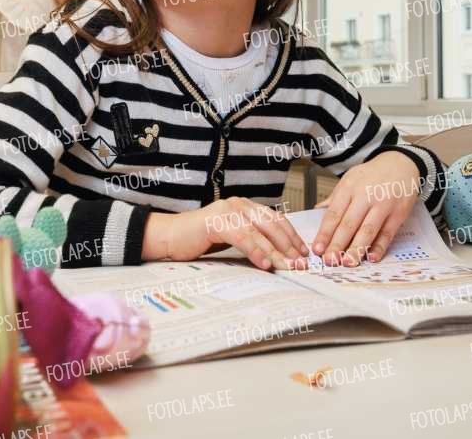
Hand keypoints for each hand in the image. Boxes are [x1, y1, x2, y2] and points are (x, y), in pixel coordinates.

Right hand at [143, 197, 309, 270]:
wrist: (168, 237)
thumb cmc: (197, 240)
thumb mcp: (230, 239)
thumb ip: (250, 241)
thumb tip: (277, 257)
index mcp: (244, 207)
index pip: (276, 219)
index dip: (292, 236)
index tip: (304, 253)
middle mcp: (238, 204)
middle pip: (273, 224)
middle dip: (290, 245)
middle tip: (302, 263)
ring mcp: (226, 210)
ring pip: (260, 232)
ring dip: (277, 251)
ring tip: (288, 267)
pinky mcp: (215, 221)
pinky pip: (242, 237)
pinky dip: (256, 251)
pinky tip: (265, 263)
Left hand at [312, 151, 421, 266]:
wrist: (401, 164)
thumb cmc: (372, 175)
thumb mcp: (349, 179)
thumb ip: (335, 198)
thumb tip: (316, 212)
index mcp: (348, 188)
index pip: (333, 214)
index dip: (325, 234)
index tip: (317, 249)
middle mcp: (365, 197)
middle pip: (348, 224)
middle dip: (337, 245)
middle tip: (329, 261)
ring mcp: (383, 205)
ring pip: (367, 230)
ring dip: (357, 249)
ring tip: (347, 263)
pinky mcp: (398, 214)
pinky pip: (387, 233)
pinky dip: (379, 247)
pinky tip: (371, 257)